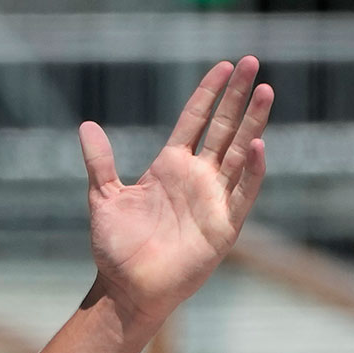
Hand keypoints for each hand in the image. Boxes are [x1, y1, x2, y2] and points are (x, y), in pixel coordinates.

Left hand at [78, 57, 272, 327]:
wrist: (127, 289)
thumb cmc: (116, 247)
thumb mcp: (103, 197)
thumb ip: (99, 161)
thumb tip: (86, 125)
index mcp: (170, 166)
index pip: (194, 120)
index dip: (208, 93)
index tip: (224, 65)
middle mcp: (197, 177)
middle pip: (223, 127)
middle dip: (238, 96)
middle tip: (253, 63)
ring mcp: (213, 199)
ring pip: (238, 153)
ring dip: (253, 123)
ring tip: (266, 91)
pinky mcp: (224, 225)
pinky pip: (242, 193)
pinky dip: (251, 171)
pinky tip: (256, 145)